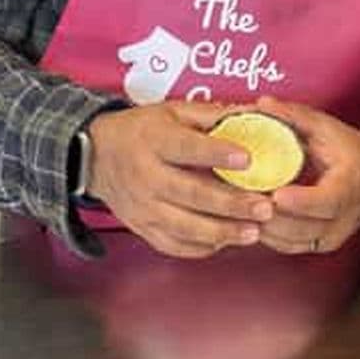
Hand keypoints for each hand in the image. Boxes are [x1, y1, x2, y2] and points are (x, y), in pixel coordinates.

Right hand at [87, 101, 274, 257]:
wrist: (96, 155)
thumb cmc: (141, 130)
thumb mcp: (171, 110)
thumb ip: (210, 114)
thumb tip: (252, 114)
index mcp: (154, 140)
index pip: (187, 148)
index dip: (218, 154)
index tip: (248, 159)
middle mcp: (146, 175)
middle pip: (191, 194)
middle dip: (231, 204)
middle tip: (264, 207)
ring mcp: (143, 206)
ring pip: (185, 226)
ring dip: (222, 232)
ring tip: (253, 232)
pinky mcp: (141, 227)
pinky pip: (173, 244)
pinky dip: (201, 247)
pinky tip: (225, 242)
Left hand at [253, 96, 359, 254]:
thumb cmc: (349, 150)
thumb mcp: (326, 127)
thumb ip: (294, 116)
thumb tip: (263, 104)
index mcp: (350, 185)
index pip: (328, 201)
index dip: (301, 201)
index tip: (276, 194)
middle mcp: (345, 217)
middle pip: (305, 227)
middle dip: (271, 215)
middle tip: (241, 198)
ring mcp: (333, 236)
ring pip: (294, 242)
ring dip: (265, 227)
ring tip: (239, 207)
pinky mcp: (320, 245)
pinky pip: (290, 247)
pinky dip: (268, 235)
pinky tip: (249, 218)